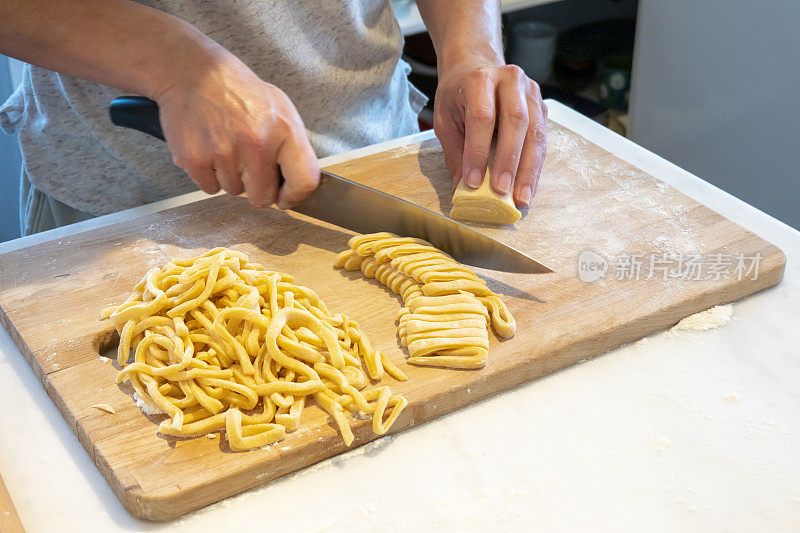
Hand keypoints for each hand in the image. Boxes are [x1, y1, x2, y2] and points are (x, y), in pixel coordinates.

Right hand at [155, 53, 319, 208]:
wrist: (194, 72)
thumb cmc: (240, 92)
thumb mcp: (280, 108)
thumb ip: (292, 147)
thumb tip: (296, 186)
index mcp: (284, 130)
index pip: (304, 182)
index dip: (295, 196)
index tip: (286, 197)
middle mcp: (256, 144)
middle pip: (263, 198)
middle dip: (257, 187)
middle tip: (248, 163)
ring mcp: (224, 153)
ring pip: (234, 192)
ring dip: (231, 177)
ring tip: (226, 146)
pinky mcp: (195, 159)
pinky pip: (209, 188)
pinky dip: (209, 175)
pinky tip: (209, 149)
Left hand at [434, 61, 547, 206]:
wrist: (476, 67)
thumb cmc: (458, 96)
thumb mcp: (446, 119)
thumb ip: (455, 152)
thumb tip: (462, 189)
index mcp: (479, 79)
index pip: (482, 117)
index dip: (478, 151)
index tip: (473, 181)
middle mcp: (509, 80)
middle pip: (516, 121)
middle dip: (509, 161)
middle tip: (502, 191)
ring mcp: (530, 91)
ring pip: (535, 132)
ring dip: (529, 169)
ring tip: (521, 197)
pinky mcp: (542, 105)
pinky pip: (543, 139)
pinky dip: (535, 166)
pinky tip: (529, 186)